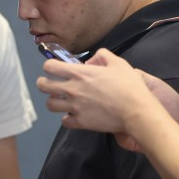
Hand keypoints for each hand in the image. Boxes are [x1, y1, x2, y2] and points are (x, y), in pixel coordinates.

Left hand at [37, 50, 171, 142]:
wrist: (135, 110)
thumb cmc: (128, 85)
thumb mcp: (118, 62)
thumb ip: (102, 55)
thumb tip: (91, 61)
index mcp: (79, 73)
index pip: (49, 67)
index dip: (49, 66)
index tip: (54, 69)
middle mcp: (72, 89)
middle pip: (43, 86)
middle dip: (43, 83)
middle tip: (49, 84)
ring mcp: (74, 107)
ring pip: (50, 104)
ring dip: (54, 101)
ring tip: (61, 100)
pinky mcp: (80, 122)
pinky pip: (64, 121)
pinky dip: (67, 118)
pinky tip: (73, 115)